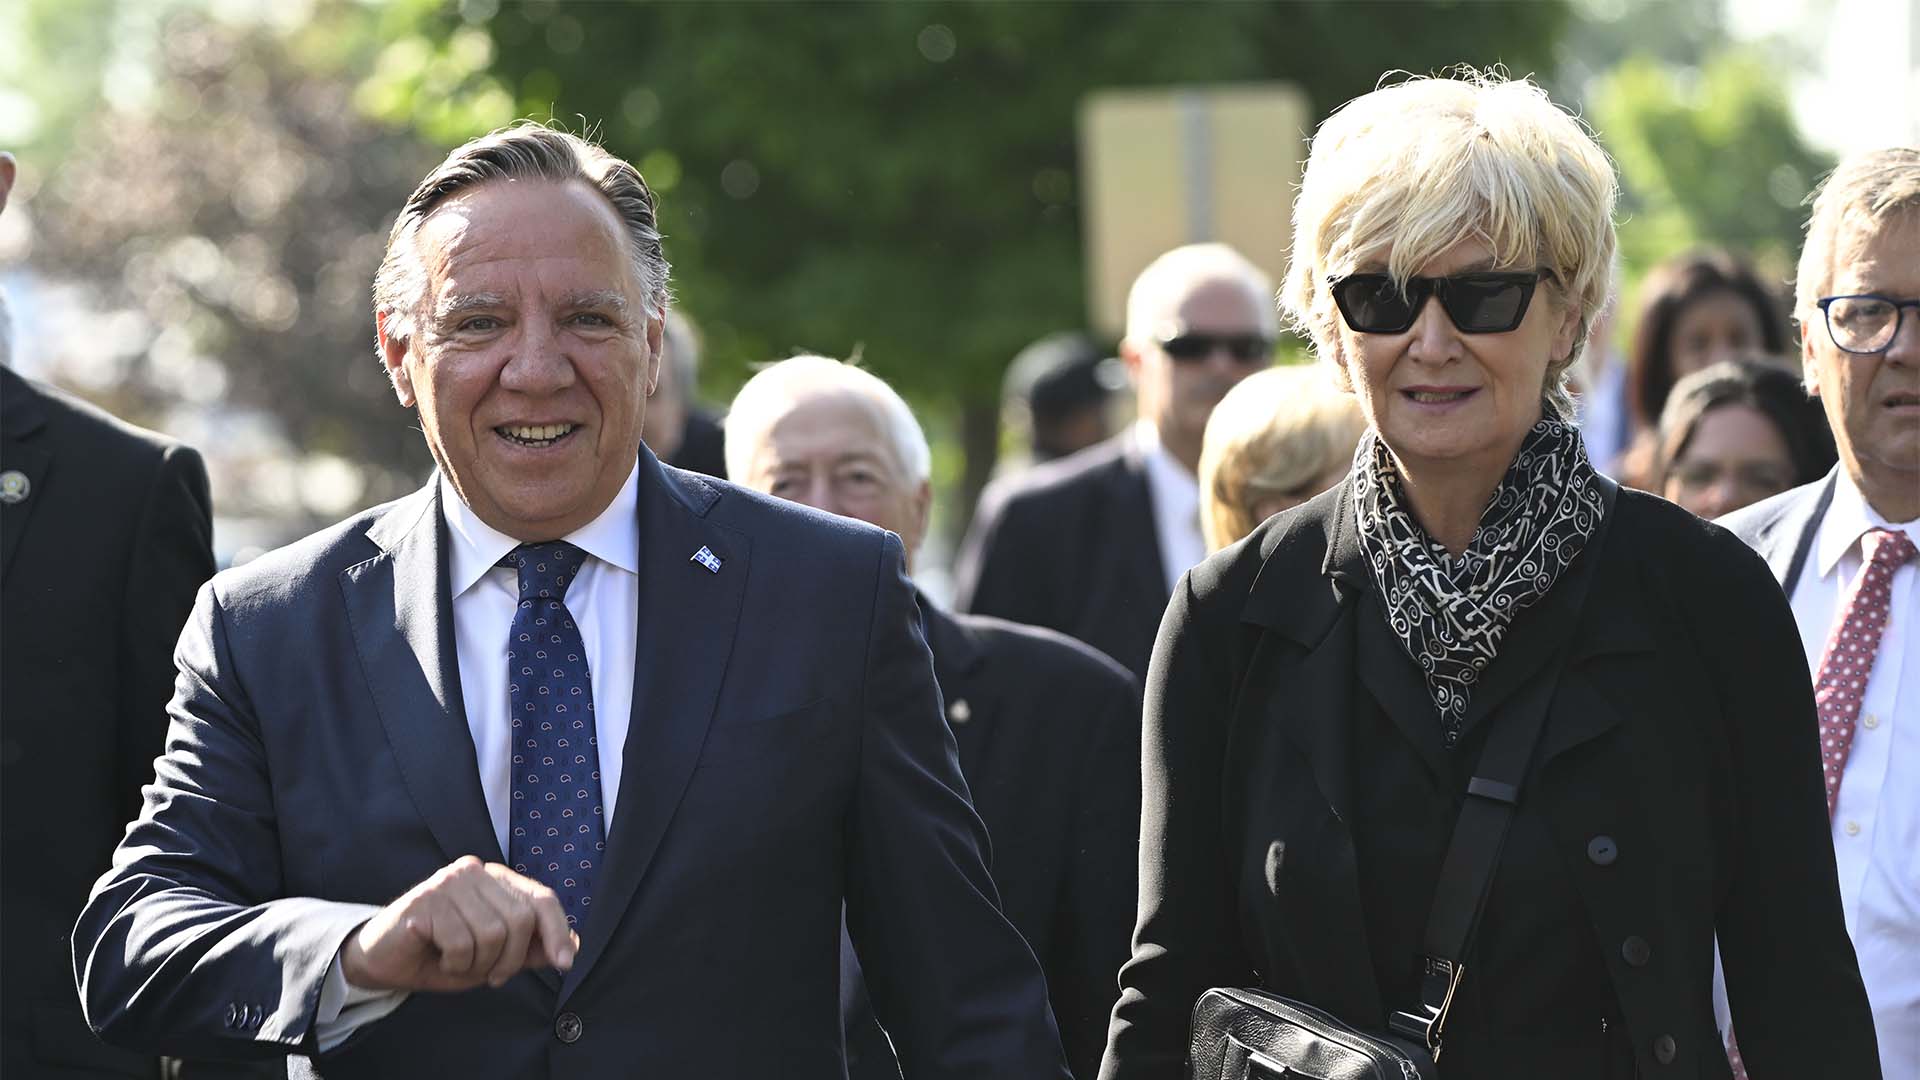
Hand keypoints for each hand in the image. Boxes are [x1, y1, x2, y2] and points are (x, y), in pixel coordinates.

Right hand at [340, 856, 578, 992]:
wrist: (382, 962)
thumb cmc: (439, 956)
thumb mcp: (492, 957)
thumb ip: (529, 948)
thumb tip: (573, 945)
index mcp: (496, 879)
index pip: (541, 898)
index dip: (557, 931)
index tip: (564, 964)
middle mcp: (475, 871)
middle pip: (520, 919)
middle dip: (510, 959)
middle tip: (490, 975)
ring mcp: (449, 882)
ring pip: (493, 933)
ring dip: (479, 964)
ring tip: (458, 963)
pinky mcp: (426, 900)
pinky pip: (461, 943)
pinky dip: (455, 964)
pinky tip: (438, 958)